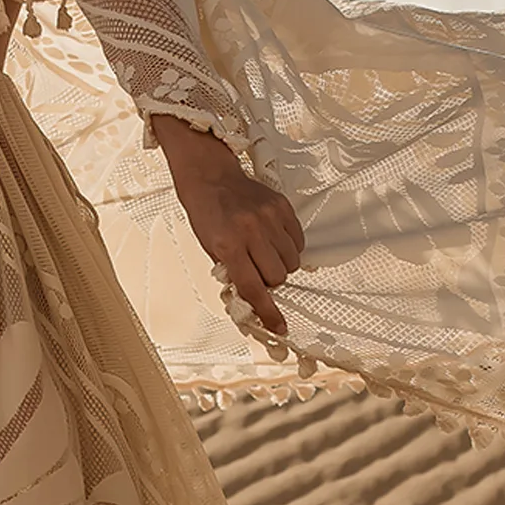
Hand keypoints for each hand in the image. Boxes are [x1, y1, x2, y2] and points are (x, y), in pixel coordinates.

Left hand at [151, 117, 304, 338]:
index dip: (267, 312)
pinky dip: (290, 247)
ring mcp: (269, 218)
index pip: (252, 288)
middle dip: (270, 281)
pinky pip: (298, 241)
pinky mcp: (282, 207)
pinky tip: (274, 240)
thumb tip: (253, 300)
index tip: (279, 326)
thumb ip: (233, 273)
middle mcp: (250, 232)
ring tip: (265, 253)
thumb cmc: (206, 214)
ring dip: (280, 264)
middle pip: (278, 276)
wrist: (211, 178)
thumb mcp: (210, 248)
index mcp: (228, 245)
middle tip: (257, 270)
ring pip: (291, 261)